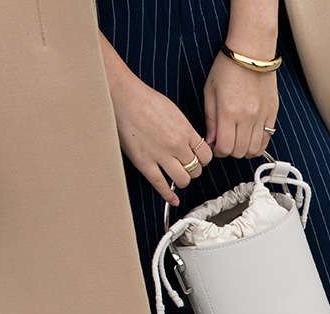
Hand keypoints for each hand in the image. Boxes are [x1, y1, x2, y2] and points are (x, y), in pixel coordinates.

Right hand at [100, 34, 211, 205]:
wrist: (123, 97)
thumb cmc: (145, 100)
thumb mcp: (174, 112)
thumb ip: (184, 129)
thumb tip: (191, 143)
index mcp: (186, 130)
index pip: (206, 155)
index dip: (203, 160)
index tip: (199, 160)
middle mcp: (176, 144)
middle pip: (196, 169)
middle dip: (193, 170)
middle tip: (186, 168)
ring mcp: (161, 155)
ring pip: (183, 179)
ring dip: (182, 181)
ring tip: (178, 178)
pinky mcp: (144, 162)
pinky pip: (161, 185)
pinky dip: (169, 195)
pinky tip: (173, 199)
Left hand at [203, 51, 279, 158]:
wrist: (251, 53)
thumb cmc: (228, 68)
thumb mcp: (210, 91)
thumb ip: (210, 118)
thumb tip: (211, 140)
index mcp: (228, 111)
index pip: (224, 147)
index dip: (218, 151)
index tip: (215, 145)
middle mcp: (247, 116)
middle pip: (239, 151)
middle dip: (230, 152)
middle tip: (225, 143)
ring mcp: (261, 116)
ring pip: (254, 149)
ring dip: (244, 151)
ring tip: (238, 142)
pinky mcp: (272, 113)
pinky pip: (267, 138)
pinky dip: (258, 145)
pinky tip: (250, 139)